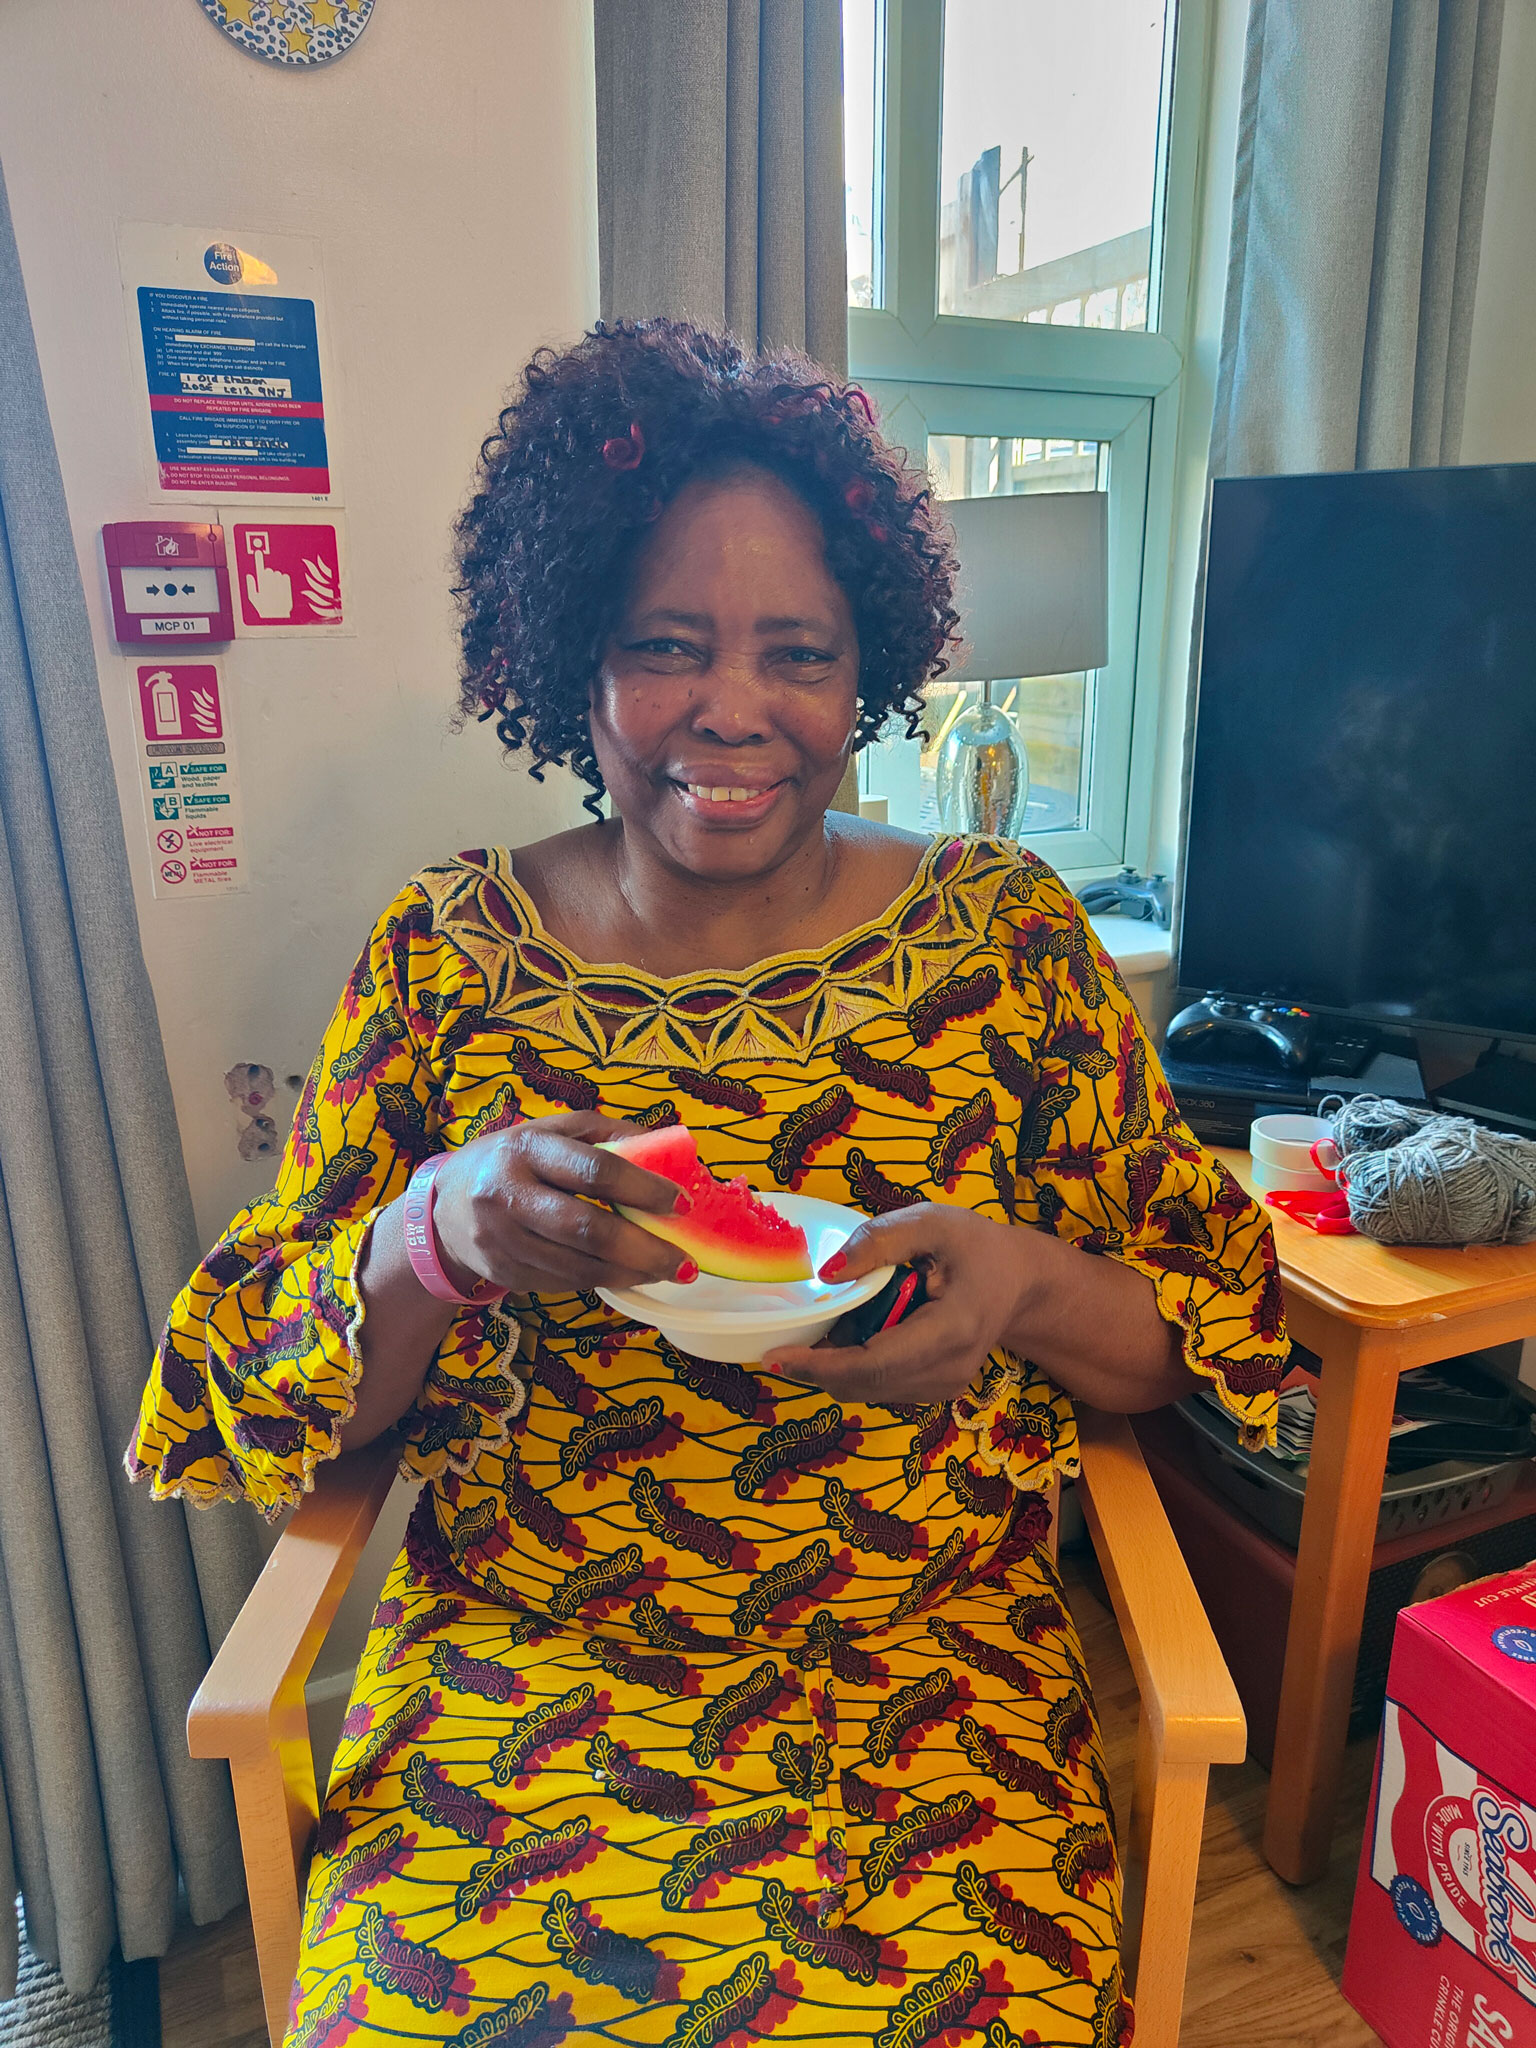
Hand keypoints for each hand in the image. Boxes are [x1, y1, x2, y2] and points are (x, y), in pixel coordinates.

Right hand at [244, 559, 292, 619]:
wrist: (276, 621)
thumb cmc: (263, 609)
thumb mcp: (254, 599)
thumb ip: (251, 587)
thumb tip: (250, 576)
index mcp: (260, 593)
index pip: (258, 574)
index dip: (258, 561)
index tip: (258, 552)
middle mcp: (270, 593)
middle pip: (269, 573)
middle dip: (267, 573)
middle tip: (268, 575)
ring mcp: (279, 594)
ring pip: (277, 575)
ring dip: (275, 576)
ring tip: (275, 581)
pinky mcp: (288, 594)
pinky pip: (286, 579)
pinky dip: (283, 578)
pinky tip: (283, 578)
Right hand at [427, 1112, 695, 1296]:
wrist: (442, 1208)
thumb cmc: (512, 1161)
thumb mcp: (550, 1131)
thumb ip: (606, 1135)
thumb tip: (667, 1150)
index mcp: (526, 1149)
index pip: (594, 1170)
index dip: (643, 1188)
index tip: (680, 1203)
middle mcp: (509, 1195)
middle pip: (588, 1230)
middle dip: (645, 1249)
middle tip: (685, 1260)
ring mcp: (503, 1241)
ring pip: (580, 1266)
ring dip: (632, 1272)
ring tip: (668, 1269)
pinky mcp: (506, 1273)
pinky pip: (566, 1282)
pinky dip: (605, 1280)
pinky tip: (630, 1273)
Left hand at [762, 1204, 1028, 1404]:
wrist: (1019, 1281)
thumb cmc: (976, 1246)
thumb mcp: (931, 1222)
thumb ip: (879, 1241)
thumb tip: (827, 1273)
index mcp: (952, 1330)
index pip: (876, 1363)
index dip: (821, 1365)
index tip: (776, 1356)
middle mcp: (949, 1371)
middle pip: (864, 1383)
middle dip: (816, 1365)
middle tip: (785, 1336)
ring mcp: (944, 1387)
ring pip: (868, 1390)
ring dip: (835, 1366)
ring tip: (831, 1323)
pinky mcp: (936, 1390)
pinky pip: (880, 1387)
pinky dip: (855, 1367)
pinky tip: (855, 1333)